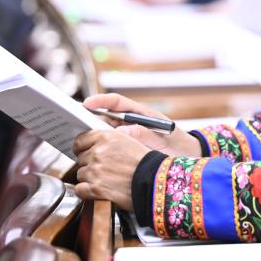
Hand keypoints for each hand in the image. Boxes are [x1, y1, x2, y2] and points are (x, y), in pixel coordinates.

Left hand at [73, 129, 148, 209]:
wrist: (154, 180)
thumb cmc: (146, 162)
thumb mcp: (128, 141)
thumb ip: (109, 140)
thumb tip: (96, 144)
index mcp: (105, 137)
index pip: (80, 140)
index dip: (81, 147)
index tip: (84, 152)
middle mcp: (97, 152)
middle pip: (80, 158)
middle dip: (89, 164)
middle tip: (102, 169)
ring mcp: (95, 170)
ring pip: (80, 174)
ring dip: (89, 178)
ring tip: (104, 180)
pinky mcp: (95, 188)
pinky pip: (80, 189)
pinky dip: (86, 192)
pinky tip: (97, 191)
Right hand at [85, 93, 202, 156]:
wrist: (188, 158)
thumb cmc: (179, 145)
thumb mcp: (163, 138)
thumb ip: (144, 133)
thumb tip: (121, 132)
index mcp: (141, 114)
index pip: (117, 103)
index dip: (101, 101)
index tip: (86, 104)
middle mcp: (131, 122)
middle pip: (105, 117)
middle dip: (89, 118)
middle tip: (72, 122)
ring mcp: (128, 135)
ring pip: (104, 132)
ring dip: (91, 135)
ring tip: (76, 139)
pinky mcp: (126, 149)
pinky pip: (109, 146)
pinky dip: (99, 149)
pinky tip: (90, 155)